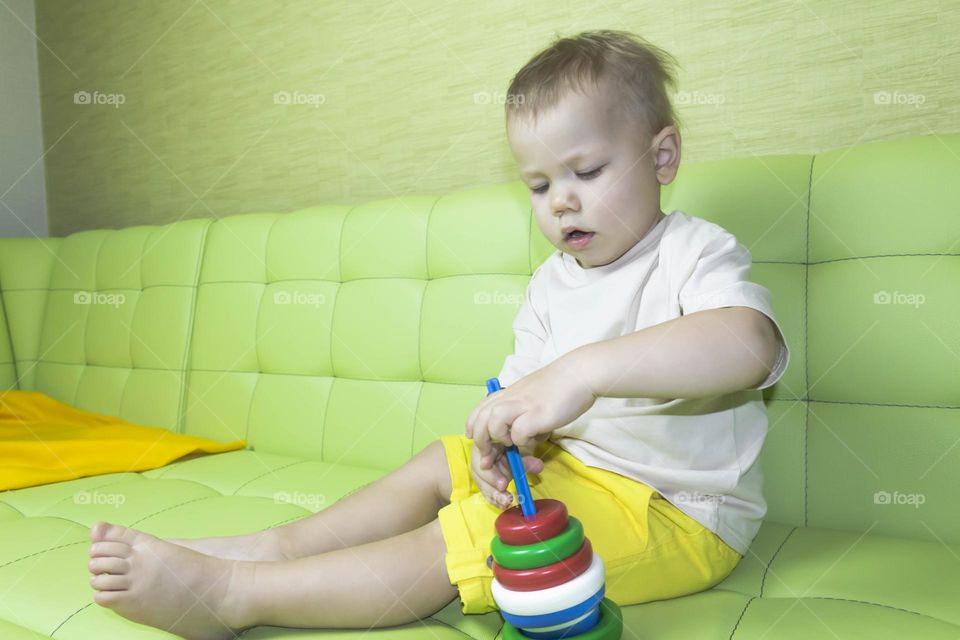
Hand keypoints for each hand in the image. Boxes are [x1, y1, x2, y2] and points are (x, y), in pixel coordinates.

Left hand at [465, 354, 597, 462]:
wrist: (581, 372)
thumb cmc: (561, 386)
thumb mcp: (534, 396)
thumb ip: (525, 414)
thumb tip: (524, 440)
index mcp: (510, 392)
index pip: (480, 408)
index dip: (473, 425)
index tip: (473, 437)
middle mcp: (512, 397)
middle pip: (481, 418)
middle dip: (480, 441)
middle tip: (488, 456)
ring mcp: (524, 405)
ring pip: (494, 422)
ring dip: (498, 437)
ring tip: (511, 444)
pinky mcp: (538, 414)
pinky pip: (519, 433)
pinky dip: (522, 442)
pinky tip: (534, 441)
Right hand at [470, 441, 543, 508]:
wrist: (508, 455)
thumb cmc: (512, 451)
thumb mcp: (519, 454)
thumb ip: (527, 460)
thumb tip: (539, 466)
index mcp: (487, 444)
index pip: (482, 451)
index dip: (488, 462)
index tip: (497, 474)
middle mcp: (479, 457)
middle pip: (479, 470)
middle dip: (492, 481)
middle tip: (504, 488)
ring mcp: (480, 471)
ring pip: (481, 482)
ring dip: (493, 494)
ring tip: (506, 502)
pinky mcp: (482, 482)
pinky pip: (485, 491)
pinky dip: (494, 499)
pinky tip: (502, 506)